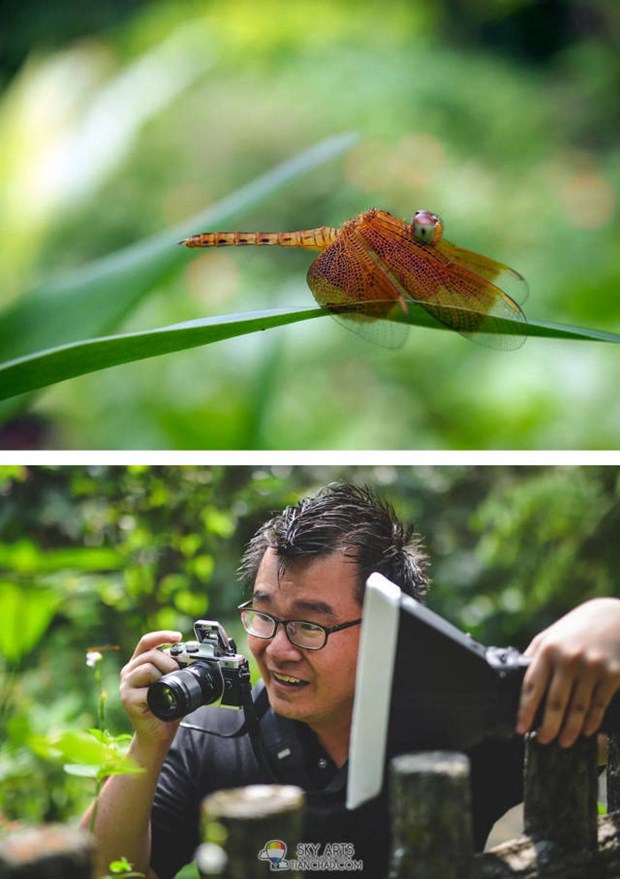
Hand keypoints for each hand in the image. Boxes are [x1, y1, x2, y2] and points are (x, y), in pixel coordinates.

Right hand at [119, 630, 182, 747]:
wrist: (158, 735)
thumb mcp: (173, 683)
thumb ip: (175, 668)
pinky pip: (146, 686)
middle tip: (179, 673)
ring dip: (164, 674)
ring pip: (147, 667)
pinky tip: (161, 699)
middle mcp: (129, 672)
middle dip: (170, 661)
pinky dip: (159, 690)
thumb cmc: (166, 708)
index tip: (178, 636)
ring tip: (169, 687)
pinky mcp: (127, 698)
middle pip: (150, 653)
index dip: (162, 636)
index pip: (147, 642)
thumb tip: (190, 654)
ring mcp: (126, 685)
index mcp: (139, 664)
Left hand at [516, 598, 619, 746]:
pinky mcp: (612, 675)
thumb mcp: (552, 634)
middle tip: (543, 740)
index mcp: (549, 650)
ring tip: (563, 741)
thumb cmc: (579, 627)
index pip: (532, 687)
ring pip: (578, 709)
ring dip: (570, 730)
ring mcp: (592, 668)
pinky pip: (599, 705)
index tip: (521, 727)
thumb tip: (519, 673)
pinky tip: (585, 730)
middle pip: (555, 703)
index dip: (525, 711)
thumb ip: (536, 654)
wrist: (616, 616)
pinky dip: (591, 721)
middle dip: (548, 727)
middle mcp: (569, 660)